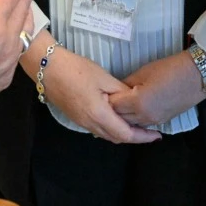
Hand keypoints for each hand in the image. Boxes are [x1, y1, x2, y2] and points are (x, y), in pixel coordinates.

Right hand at [26, 38, 160, 143]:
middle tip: (149, 130)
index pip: (125, 134)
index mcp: (99, 115)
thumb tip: (135, 100)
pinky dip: (111, 128)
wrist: (48, 68)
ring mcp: (81, 122)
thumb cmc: (76, 70)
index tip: (157, 135)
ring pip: (106, 135)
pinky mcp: (76, 118)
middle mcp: (90, 124)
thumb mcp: (104, 77)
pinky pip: (97, 129)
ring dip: (122, 133)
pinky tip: (117, 118)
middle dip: (135, 137)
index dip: (143, 137)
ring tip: (136, 125)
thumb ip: (121, 92)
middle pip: (116, 138)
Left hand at [110, 51, 205, 127]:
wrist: (196, 76)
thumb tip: (116, 90)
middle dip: (112, 109)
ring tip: (120, 103)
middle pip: (120, 118)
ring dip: (123, 115)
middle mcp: (144, 116)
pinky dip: (135, 118)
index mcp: (138, 103)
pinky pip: (142, 123)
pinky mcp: (162, 121)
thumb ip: (127, 83)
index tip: (103, 91)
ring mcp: (154, 121)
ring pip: (131, 123)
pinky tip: (133, 108)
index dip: (107, 98)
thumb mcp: (144, 72)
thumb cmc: (170, 69)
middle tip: (108, 98)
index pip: (113, 106)